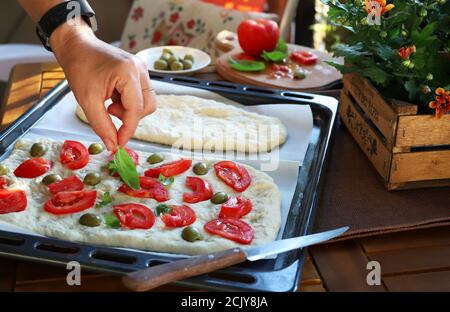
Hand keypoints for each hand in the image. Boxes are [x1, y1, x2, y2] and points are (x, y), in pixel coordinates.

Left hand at [50, 22, 155, 150]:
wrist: (76, 46)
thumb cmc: (79, 67)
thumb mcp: (87, 100)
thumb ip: (101, 125)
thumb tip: (113, 144)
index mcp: (128, 73)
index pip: (136, 110)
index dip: (128, 130)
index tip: (119, 143)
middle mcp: (140, 69)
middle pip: (147, 106)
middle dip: (129, 117)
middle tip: (109, 112)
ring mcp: (141, 69)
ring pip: (146, 102)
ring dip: (129, 110)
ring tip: (110, 104)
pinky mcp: (139, 71)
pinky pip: (141, 95)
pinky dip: (128, 102)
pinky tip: (113, 97)